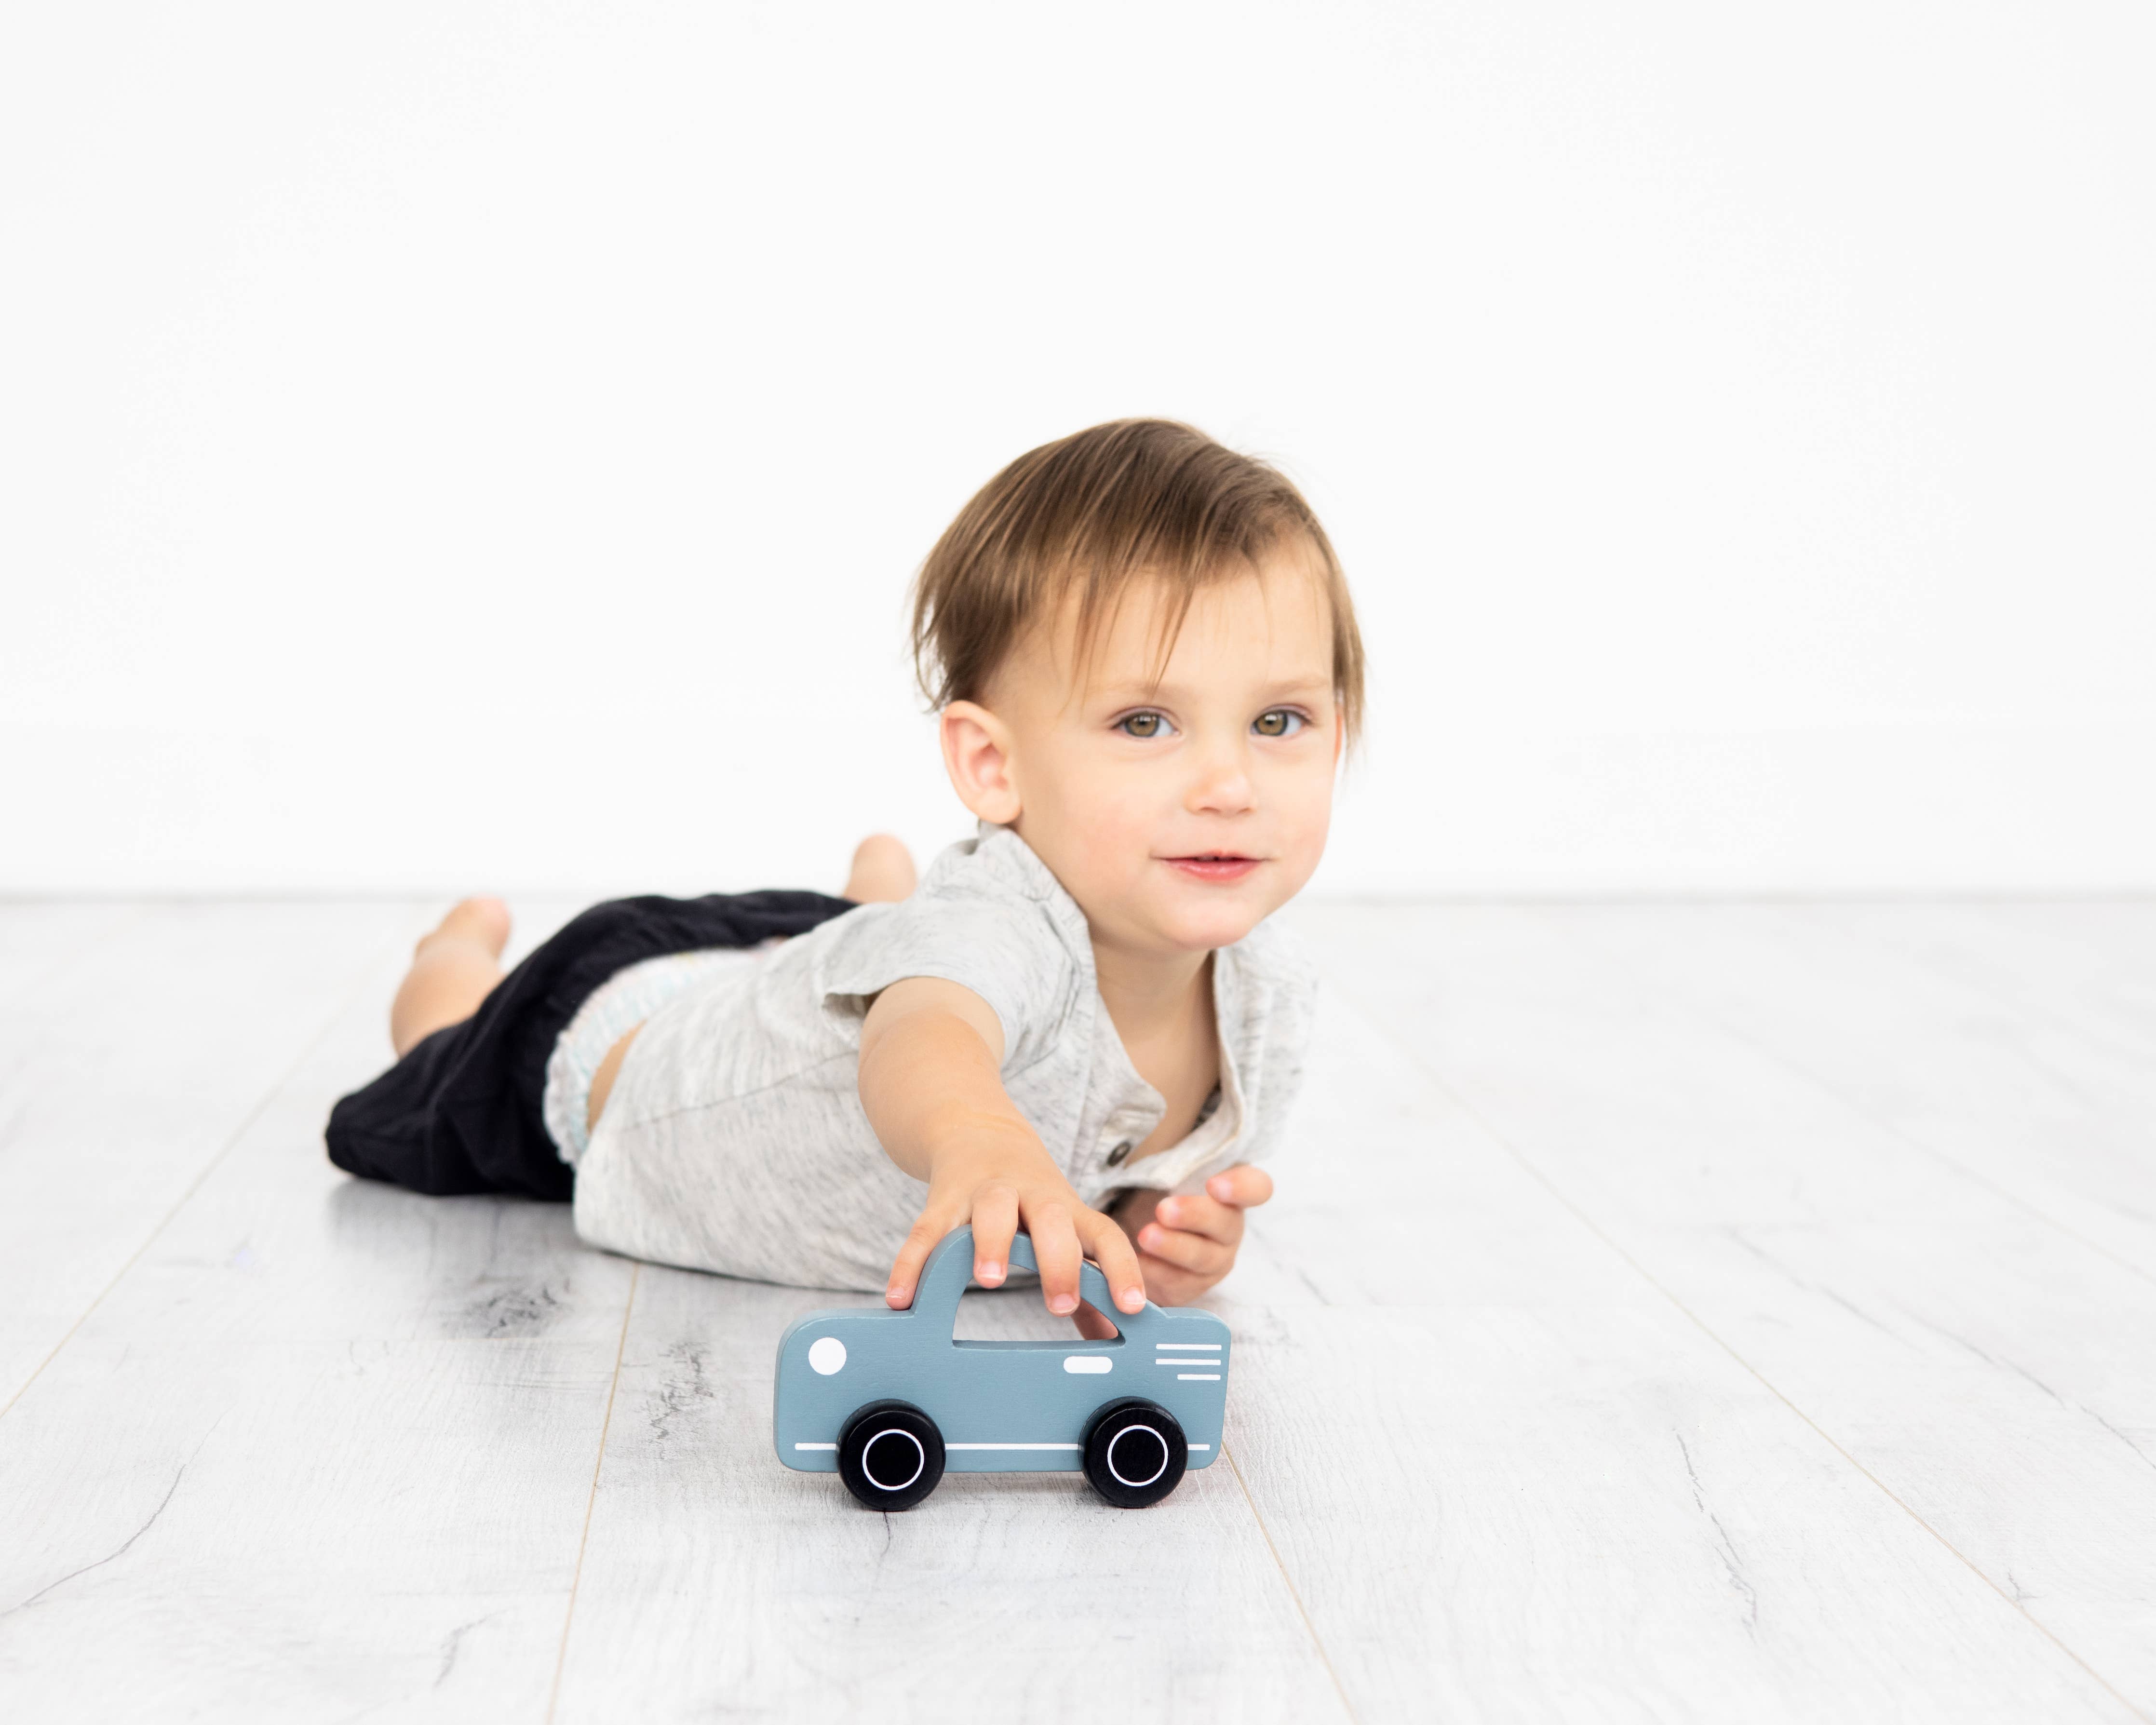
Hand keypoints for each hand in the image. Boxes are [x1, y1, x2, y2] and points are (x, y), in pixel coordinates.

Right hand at [883, 1124, 1147, 1323]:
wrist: (978, 1130)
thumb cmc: (1031, 1197)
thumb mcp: (1063, 1229)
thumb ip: (1084, 1283)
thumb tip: (1112, 1338)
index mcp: (1067, 1209)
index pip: (1104, 1234)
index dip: (1122, 1269)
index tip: (1133, 1308)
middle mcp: (1031, 1196)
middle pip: (1051, 1218)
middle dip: (1059, 1259)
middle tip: (1062, 1304)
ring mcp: (985, 1193)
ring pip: (992, 1211)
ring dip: (992, 1244)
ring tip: (989, 1281)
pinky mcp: (943, 1198)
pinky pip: (926, 1231)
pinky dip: (912, 1264)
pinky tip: (901, 1298)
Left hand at [1108, 1164, 1273, 1308]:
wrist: (1139, 1229)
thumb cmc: (1160, 1189)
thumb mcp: (1170, 1166)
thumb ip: (1175, 1149)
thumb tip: (1158, 1113)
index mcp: (1233, 1193)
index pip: (1257, 1188)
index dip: (1241, 1187)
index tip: (1213, 1184)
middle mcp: (1229, 1227)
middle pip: (1224, 1224)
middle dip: (1194, 1216)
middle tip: (1163, 1209)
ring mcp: (1215, 1261)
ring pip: (1202, 1258)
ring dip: (1173, 1247)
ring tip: (1145, 1236)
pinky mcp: (1193, 1287)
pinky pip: (1180, 1284)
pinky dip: (1157, 1273)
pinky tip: (1137, 1264)